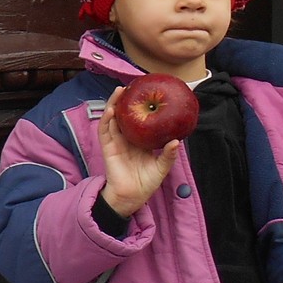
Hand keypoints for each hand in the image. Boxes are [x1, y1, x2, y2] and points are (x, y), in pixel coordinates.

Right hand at [97, 87, 179, 216]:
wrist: (132, 196)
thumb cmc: (146, 182)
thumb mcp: (162, 167)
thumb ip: (168, 155)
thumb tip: (176, 141)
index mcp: (139, 140)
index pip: (138, 120)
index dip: (140, 107)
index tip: (146, 93)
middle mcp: (126, 138)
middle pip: (123, 115)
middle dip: (125, 100)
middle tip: (131, 86)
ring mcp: (116, 142)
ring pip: (112, 119)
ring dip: (113, 104)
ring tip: (119, 91)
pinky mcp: (108, 148)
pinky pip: (105, 131)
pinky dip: (107, 120)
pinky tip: (112, 110)